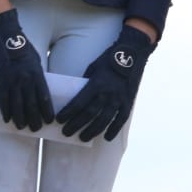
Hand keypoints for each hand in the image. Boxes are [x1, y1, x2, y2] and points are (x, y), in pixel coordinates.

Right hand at [0, 9, 53, 131]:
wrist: (6, 37)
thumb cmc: (23, 49)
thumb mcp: (36, 61)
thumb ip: (38, 76)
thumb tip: (41, 91)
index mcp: (37, 74)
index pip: (44, 97)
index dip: (47, 111)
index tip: (50, 121)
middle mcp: (26, 79)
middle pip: (31, 105)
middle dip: (34, 119)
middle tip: (36, 129)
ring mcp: (12, 81)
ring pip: (17, 105)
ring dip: (20, 119)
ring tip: (22, 128)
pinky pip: (2, 100)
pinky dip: (5, 111)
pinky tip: (7, 119)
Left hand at [55, 26, 152, 141]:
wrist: (132, 53)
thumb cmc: (109, 59)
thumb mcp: (93, 67)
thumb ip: (86, 82)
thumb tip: (77, 95)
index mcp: (96, 83)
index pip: (78, 102)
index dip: (68, 113)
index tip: (59, 120)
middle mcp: (107, 93)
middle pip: (89, 114)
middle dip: (76, 125)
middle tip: (66, 133)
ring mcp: (119, 99)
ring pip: (104, 120)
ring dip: (92, 131)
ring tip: (83, 138)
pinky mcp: (128, 101)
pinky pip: (121, 119)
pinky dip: (114, 129)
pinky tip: (106, 137)